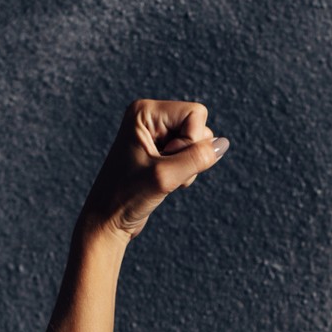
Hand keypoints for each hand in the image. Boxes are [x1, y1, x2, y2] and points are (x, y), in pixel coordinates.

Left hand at [76, 99, 229, 243]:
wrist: (108, 219)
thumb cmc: (127, 196)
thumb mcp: (166, 176)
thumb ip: (198, 158)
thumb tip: (223, 144)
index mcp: (145, 112)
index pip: (195, 113)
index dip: (191, 140)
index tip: (167, 158)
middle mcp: (150, 118)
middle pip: (199, 126)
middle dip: (191, 153)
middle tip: (164, 169)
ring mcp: (157, 134)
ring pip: (199, 143)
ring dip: (190, 166)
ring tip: (165, 178)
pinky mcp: (162, 151)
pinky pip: (192, 155)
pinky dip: (186, 172)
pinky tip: (166, 181)